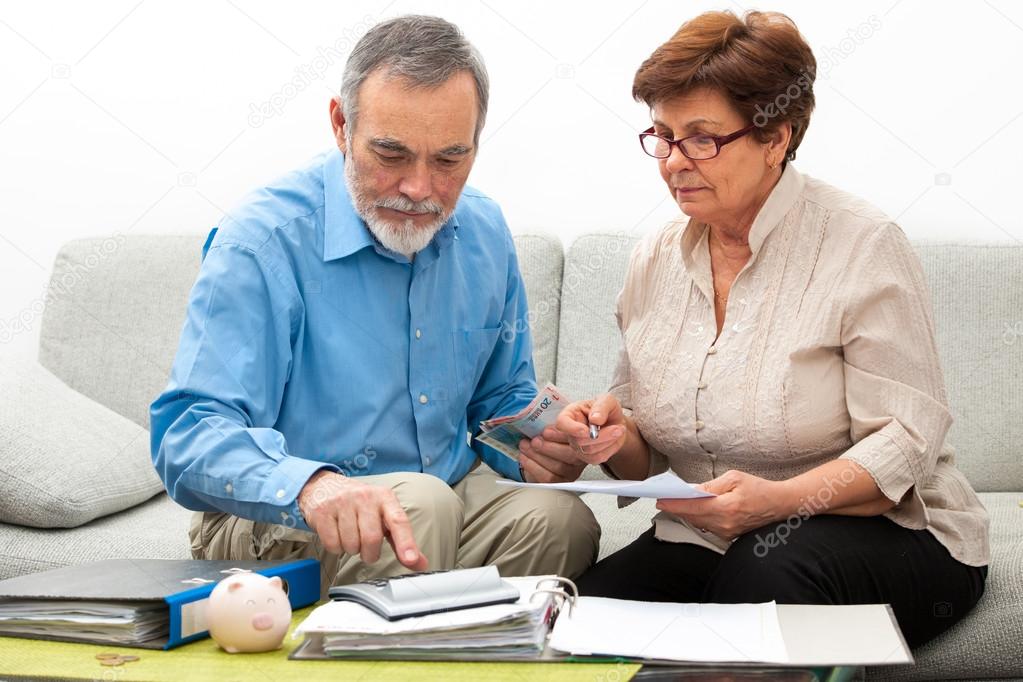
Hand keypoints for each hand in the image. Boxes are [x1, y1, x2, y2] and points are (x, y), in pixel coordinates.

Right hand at [297, 470, 427, 569]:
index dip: (406, 543)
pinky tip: (337, 534)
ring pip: (351, 544)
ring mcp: (342, 502)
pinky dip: (336, 548)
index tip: (411, 560)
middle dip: (370, 553)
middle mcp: (365, 496)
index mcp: (385, 497)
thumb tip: (420, 563)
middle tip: (366, 547)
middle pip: (372, 539)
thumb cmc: (359, 505)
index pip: (399, 521)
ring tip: (350, 536)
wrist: (323, 486)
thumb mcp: (383, 515)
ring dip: (352, 549)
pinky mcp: (322, 511)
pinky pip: (333, 544)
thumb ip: (401, 539)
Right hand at [517, 394, 627, 482]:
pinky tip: (613, 440)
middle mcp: (570, 432)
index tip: (586, 430)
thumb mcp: (608, 401)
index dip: (572, 428)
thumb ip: (601, 406)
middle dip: (601, 436)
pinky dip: (610, 449)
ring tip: (618, 430)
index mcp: (570, 414)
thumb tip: (595, 419)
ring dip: (608, 441)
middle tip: (617, 428)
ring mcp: (577, 446)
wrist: (615, 422)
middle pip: (579, 441)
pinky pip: (597, 458)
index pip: (562, 423)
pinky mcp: (587, 457)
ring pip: (589, 451)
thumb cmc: (607, 409)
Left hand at [655, 470, 790, 539]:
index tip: (660, 500)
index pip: (693, 507)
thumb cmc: (759, 489)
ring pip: (698, 522)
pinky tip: (691, 509)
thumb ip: (711, 486)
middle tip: (662, 499)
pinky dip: (697, 517)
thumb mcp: (734, 478)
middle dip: (676, 508)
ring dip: (686, 513)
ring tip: (672, 502)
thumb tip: (692, 490)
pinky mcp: (729, 535)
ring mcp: (727, 532)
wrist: (780, 504)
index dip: (674, 504)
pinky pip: (707, 526)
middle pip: (692, 517)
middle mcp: (725, 524)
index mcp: (726, 508)